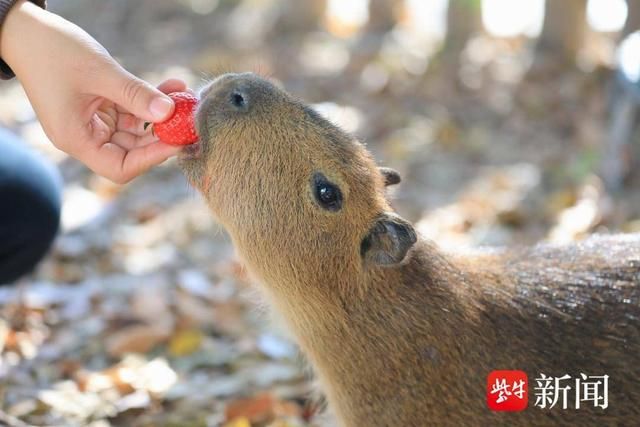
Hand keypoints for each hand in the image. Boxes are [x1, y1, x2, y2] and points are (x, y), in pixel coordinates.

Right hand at [0, 0, 183, 182]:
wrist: (26, 30)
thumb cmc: (52, 51)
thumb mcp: (100, 73)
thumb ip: (135, 95)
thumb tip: (170, 113)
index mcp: (76, 139)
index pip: (120, 167)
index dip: (151, 158)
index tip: (176, 140)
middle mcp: (85, 137)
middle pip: (132, 152)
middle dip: (161, 135)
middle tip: (188, 118)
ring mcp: (94, 123)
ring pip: (136, 131)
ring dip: (160, 115)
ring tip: (182, 95)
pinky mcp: (101, 109)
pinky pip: (132, 113)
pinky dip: (150, 102)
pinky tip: (171, 87)